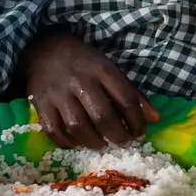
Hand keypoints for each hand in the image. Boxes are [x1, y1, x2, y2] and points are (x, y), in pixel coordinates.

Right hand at [24, 33, 157, 148]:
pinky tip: (77, 144)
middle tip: (123, 143)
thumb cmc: (85, 63)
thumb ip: (133, 94)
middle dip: (117, 135)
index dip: (136, 121)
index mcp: (103, 71)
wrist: (47, 50)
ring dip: (93, 142)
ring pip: (77, 126)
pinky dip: (66, 142)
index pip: (125, 99)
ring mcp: (58, 94)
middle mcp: (80, 82)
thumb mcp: (112, 70)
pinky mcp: (40, 104)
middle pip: (101, 116)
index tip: (140, 135)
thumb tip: (155, 119)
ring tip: (102, 145)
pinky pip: (53, 130)